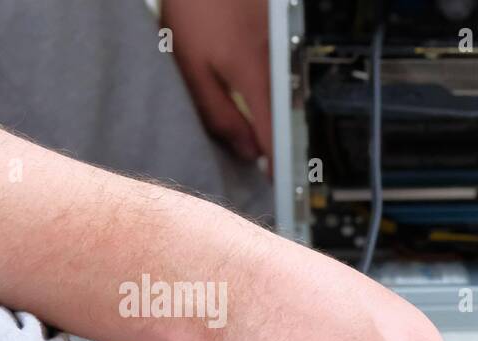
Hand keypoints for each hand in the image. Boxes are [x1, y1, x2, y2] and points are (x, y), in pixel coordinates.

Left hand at [162, 0, 272, 165]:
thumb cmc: (196, 7)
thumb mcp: (191, 65)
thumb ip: (218, 112)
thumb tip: (246, 151)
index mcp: (256, 77)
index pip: (276, 136)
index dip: (277, 165)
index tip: (276, 186)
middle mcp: (280, 67)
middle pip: (285, 120)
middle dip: (274, 143)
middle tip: (262, 162)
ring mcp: (287, 53)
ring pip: (286, 99)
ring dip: (275, 118)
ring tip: (259, 132)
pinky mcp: (286, 43)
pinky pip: (284, 79)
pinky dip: (274, 94)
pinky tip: (260, 99)